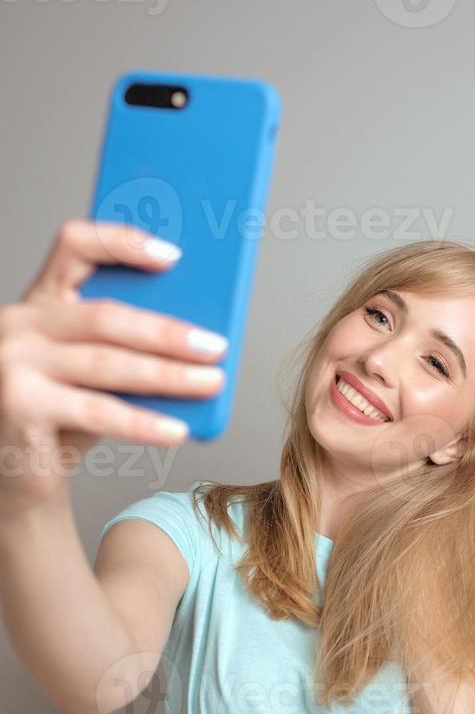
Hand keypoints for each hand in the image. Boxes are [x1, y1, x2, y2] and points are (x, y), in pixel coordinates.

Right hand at [0, 218, 227, 514]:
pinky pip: (97, 413)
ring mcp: (13, 365)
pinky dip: (143, 423)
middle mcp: (19, 324)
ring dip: (168, 375)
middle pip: (104, 316)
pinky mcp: (18, 407)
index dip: (123, 242)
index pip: (75, 246)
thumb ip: (125, 346)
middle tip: (215, 346)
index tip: (174, 256)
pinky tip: (178, 429)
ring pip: (107, 364)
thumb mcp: (90, 370)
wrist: (17, 471)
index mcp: (40, 301)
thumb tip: (199, 339)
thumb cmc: (61, 415)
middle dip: (168, 331)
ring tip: (211, 382)